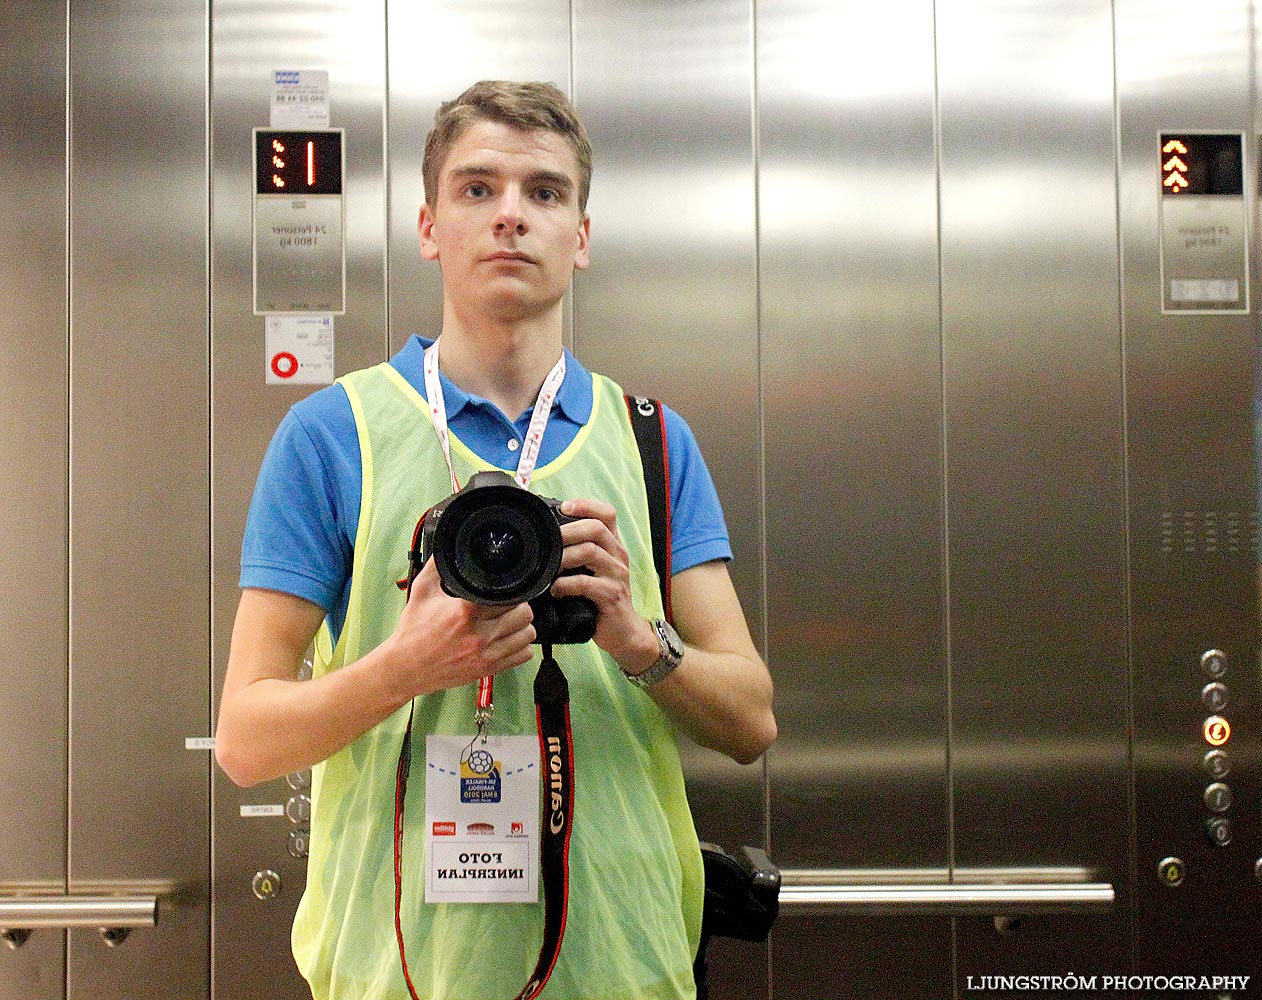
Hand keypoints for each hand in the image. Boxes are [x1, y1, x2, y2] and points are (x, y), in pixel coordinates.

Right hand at [383, 558, 537, 699]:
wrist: (405, 667)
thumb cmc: (413, 632)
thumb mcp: (422, 591)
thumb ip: (438, 566)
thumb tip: (448, 547)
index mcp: (465, 611)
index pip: (509, 596)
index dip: (511, 590)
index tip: (505, 590)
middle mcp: (479, 634)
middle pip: (524, 614)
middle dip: (519, 606)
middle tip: (509, 605)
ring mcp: (486, 655)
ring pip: (528, 635)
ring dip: (522, 626)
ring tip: (510, 622)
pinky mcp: (488, 669)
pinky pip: (523, 656)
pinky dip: (521, 647)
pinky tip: (509, 640)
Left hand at [549, 498, 658, 672]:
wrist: (624, 632)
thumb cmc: (602, 599)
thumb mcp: (594, 571)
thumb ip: (579, 553)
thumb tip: (548, 538)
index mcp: (613, 546)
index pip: (607, 513)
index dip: (586, 505)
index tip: (564, 506)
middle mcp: (618, 556)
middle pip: (597, 528)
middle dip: (569, 529)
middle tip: (549, 538)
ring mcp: (617, 575)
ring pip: (591, 552)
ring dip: (564, 556)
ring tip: (550, 567)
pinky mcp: (611, 595)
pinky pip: (586, 583)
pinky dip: (566, 584)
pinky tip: (556, 590)